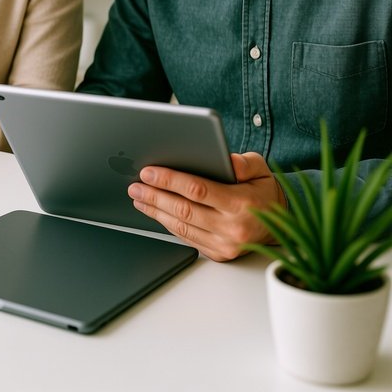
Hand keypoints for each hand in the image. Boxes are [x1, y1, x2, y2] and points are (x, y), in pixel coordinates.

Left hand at [127, 152, 285, 261]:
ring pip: (182, 227)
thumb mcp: (261, 169)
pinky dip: (169, 225)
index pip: (197, 189)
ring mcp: (226, 245)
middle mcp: (233, 228)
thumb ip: (244, 163)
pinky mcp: (220, 255)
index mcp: (242, 203)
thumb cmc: (266, 192)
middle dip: (155, 196)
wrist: (282, 225)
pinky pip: (188, 239)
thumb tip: (227, 161)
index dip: (169, 180)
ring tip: (139, 197)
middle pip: (184, 210)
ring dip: (156, 211)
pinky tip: (156, 212)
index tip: (148, 172)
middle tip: (135, 185)